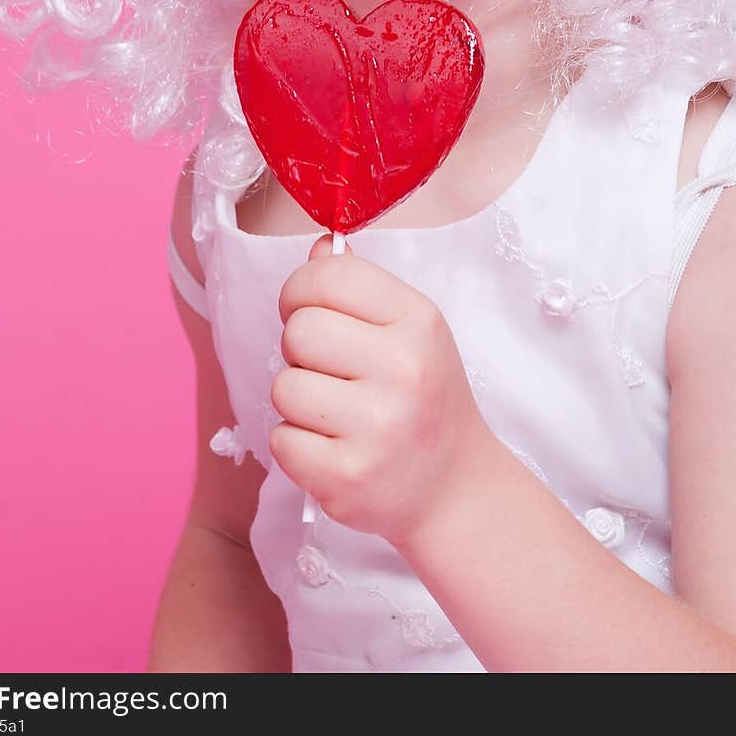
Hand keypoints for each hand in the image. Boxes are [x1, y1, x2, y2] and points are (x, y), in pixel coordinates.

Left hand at [269, 234, 491, 547]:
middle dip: (300, 350)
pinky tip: (333, 447)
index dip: (300, 289)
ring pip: (283, 387)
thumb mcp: (411, 330)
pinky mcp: (348, 477)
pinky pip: (281, 441)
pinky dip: (296, 445)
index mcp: (418, 321)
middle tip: (329, 370)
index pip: (328, 277)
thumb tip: (318, 248)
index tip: (307, 309)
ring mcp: (377, 427)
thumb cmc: (424, 398)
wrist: (454, 487)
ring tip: (336, 413)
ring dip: (297, 400)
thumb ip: (361, 287)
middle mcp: (403, 369)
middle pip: (298, 331)